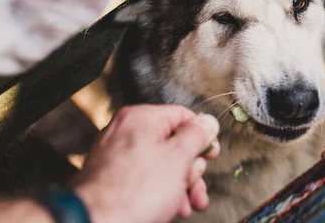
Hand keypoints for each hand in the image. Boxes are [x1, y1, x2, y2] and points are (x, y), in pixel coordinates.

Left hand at [72, 104, 219, 222]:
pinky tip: (171, 208)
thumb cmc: (131, 193)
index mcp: (141, 118)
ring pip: (161, 164)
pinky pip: (144, 178)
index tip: (211, 153)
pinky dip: (160, 192)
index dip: (202, 136)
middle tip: (193, 184)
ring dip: (180, 185)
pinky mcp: (112, 178)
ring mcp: (117, 156)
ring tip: (187, 204)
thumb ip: (196, 136)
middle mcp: (126, 132)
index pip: (183, 116)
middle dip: (190, 169)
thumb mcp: (178, 158)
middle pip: (173, 143)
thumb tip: (207, 122)